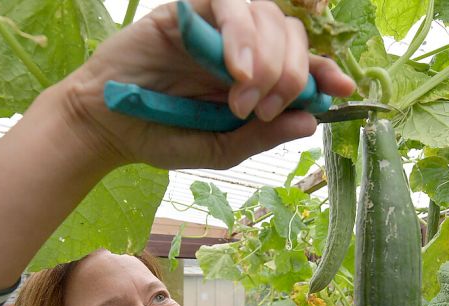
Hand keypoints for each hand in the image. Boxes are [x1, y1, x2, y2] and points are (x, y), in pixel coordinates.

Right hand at [50, 0, 355, 170]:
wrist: (105, 126)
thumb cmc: (163, 136)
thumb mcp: (221, 148)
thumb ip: (263, 135)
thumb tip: (310, 120)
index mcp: (255, 76)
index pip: (302, 61)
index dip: (325, 70)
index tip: (344, 88)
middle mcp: (241, 44)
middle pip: (291, 33)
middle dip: (290, 73)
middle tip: (265, 109)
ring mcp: (216, 24)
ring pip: (265, 14)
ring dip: (267, 58)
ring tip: (245, 98)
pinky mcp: (188, 10)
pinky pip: (228, 2)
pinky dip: (239, 33)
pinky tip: (236, 69)